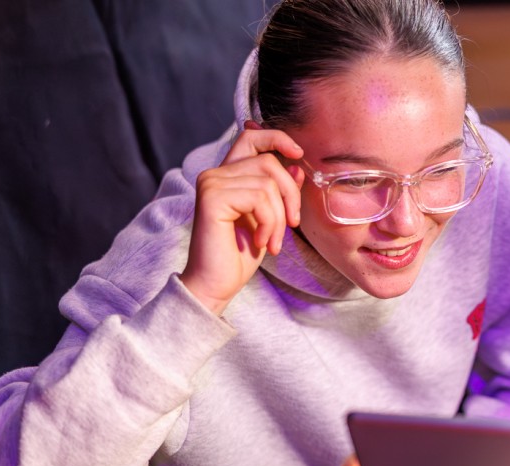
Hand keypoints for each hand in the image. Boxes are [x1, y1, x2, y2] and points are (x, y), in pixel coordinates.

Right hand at [181, 121, 304, 314]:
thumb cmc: (240, 254)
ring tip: (272, 241)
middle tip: (292, 226)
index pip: (251, 137)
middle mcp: (215, 174)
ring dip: (279, 217)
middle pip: (269, 162)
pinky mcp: (212, 197)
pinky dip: (270, 222)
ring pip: (268, 183)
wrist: (217, 284)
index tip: (298, 154)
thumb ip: (279, 191)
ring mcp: (211, 183)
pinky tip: (260, 241)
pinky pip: (259, 197)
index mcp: (228, 175)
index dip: (277, 138)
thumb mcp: (270, 218)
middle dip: (290, 195)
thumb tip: (296, 166)